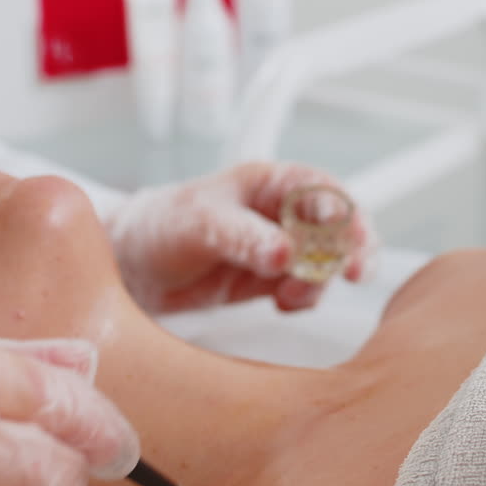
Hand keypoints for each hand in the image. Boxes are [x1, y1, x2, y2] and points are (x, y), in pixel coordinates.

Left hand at [105, 162, 373, 313]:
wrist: (129, 266)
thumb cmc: (159, 225)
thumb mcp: (200, 224)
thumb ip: (244, 238)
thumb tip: (287, 252)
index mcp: (269, 182)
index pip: (324, 190)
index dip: (347, 213)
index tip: (356, 242)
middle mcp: (282, 211)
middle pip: (339, 225)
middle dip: (351, 250)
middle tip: (355, 275)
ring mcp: (281, 246)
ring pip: (327, 261)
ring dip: (320, 281)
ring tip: (288, 297)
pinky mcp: (272, 279)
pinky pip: (306, 289)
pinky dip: (302, 300)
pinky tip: (279, 303)